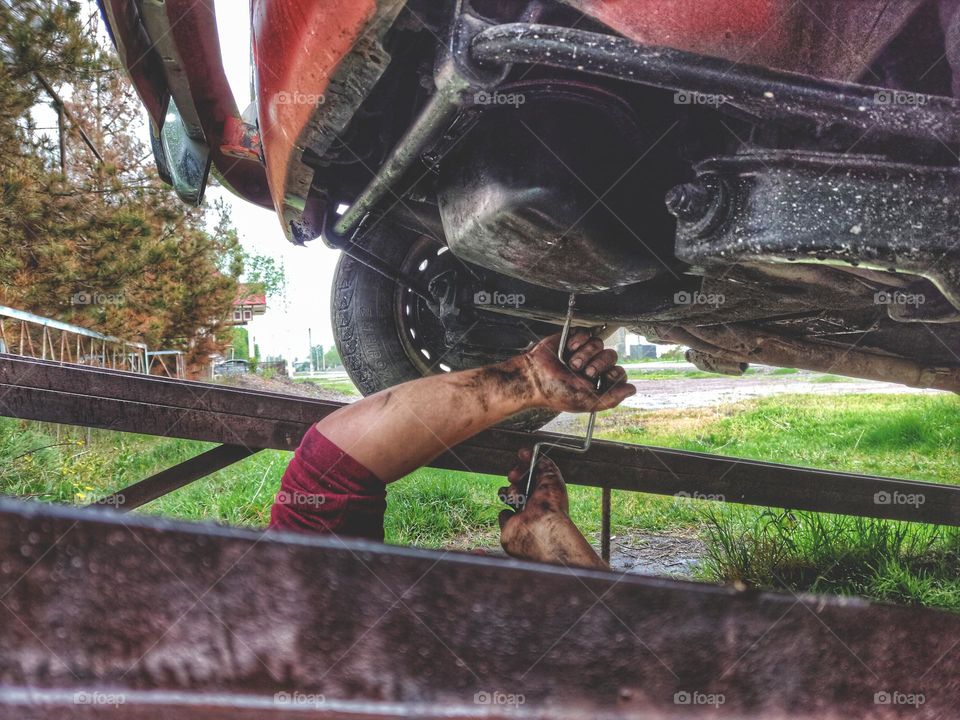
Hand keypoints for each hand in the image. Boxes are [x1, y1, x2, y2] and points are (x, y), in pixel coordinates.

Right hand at [497, 448, 605, 568]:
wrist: (541, 531)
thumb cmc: (551, 505)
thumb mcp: (551, 475)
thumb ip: (541, 461)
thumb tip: (526, 452)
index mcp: (546, 491)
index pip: (533, 472)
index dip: (526, 464)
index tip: (521, 457)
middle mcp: (535, 502)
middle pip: (518, 481)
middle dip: (515, 476)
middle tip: (514, 477)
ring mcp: (522, 514)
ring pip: (508, 495)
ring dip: (508, 492)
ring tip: (515, 497)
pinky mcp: (510, 526)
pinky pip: (503, 514)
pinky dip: (506, 513)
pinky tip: (514, 514)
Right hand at [521, 330, 635, 411]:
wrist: (534, 377)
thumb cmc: (556, 392)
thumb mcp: (586, 402)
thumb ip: (611, 399)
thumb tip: (632, 390)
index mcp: (599, 382)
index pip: (620, 373)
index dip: (612, 374)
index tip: (598, 379)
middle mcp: (594, 366)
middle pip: (611, 356)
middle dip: (597, 364)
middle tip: (581, 372)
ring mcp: (585, 351)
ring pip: (600, 344)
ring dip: (585, 354)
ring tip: (570, 363)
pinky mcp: (575, 338)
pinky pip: (587, 333)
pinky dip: (577, 341)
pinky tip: (567, 350)